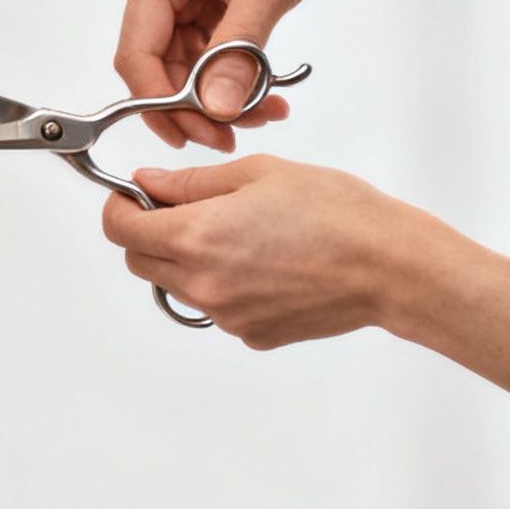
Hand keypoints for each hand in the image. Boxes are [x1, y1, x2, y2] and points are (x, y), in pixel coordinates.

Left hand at [99, 155, 444, 348]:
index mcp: (196, 237)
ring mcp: (226, 317)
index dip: (122, 207)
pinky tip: (266, 263)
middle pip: (141, 263)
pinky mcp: (252, 334)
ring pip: (178, 287)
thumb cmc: (336, 212)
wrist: (389, 266)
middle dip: (149, 234)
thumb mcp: (258, 174)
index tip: (136, 195)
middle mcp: (203, 284)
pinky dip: (225, 285)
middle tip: (186, 208)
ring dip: (187, 261)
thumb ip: (191, 183)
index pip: (120, 230)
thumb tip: (147, 185)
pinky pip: (217, 308)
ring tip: (240, 234)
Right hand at [115, 0, 350, 150]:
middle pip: (156, 68)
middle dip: (198, 107)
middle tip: (238, 136)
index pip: (137, 54)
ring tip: (268, 113)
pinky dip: (232, 78)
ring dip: (221, 98)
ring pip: (183, 69)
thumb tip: (217, 110)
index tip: (201, 133)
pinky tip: (266, 94)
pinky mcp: (195, 4)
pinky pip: (203, 56)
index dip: (161, 103)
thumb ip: (239, 53)